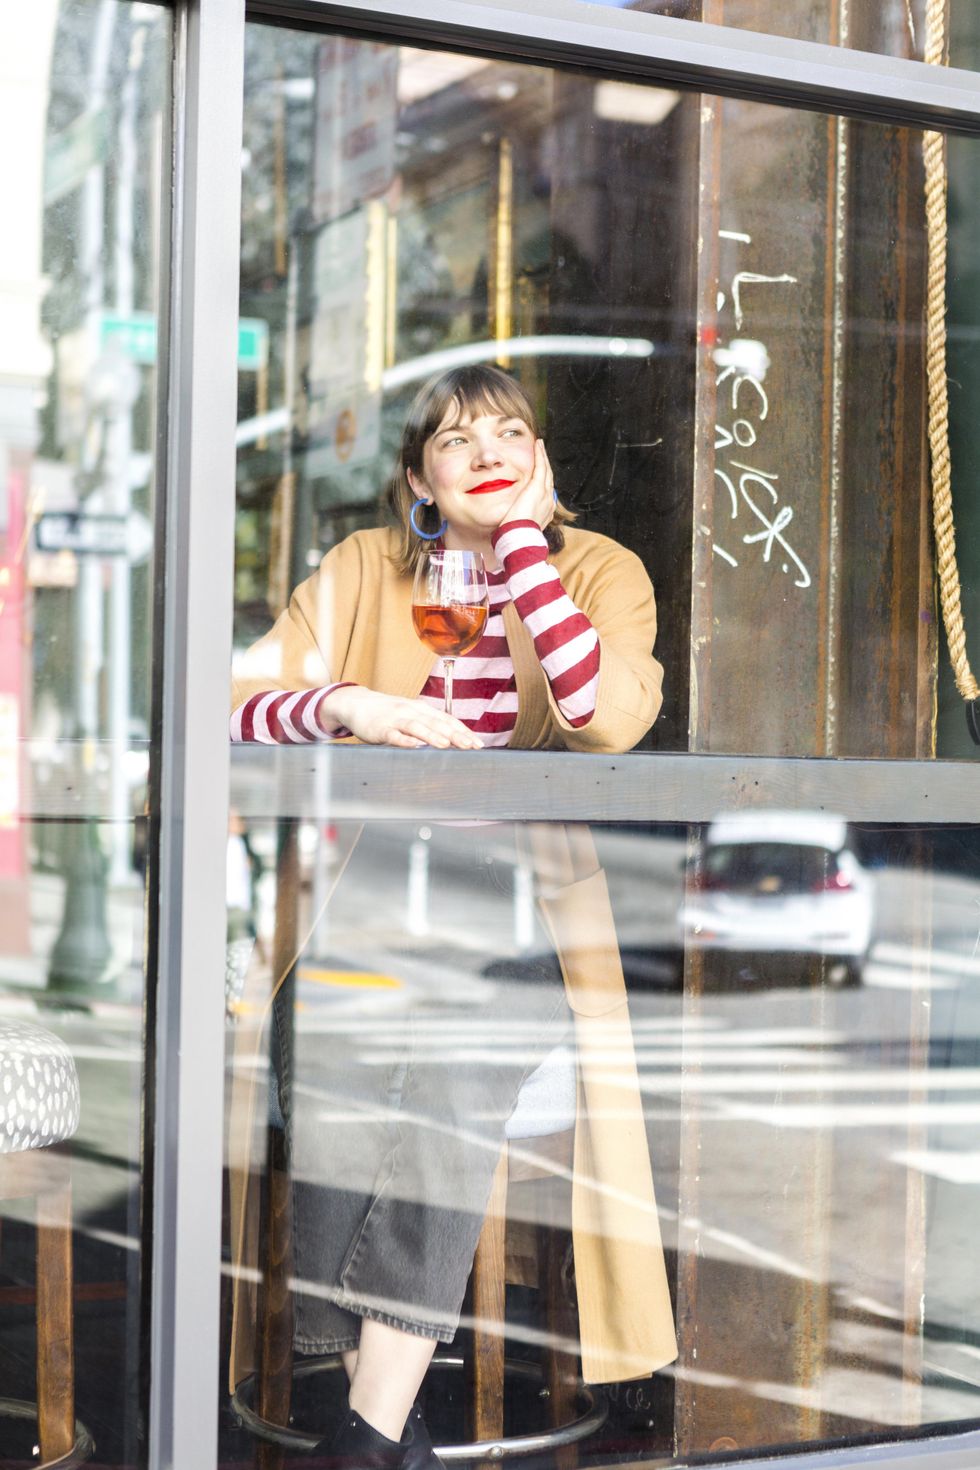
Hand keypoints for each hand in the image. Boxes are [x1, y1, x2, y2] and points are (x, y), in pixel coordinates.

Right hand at [321, 686, 482, 749]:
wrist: (358, 704)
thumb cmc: (389, 713)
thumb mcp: (412, 714)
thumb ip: (430, 725)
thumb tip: (454, 738)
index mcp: (422, 709)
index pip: (447, 720)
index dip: (463, 731)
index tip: (478, 743)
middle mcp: (412, 712)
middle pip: (437, 723)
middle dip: (455, 735)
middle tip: (471, 746)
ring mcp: (396, 720)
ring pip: (417, 727)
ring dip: (432, 736)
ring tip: (447, 745)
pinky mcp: (381, 730)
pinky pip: (394, 735)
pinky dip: (405, 740)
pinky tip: (415, 746)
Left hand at [500, 439, 554, 531]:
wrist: (518, 538)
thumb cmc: (515, 536)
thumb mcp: (517, 526)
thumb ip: (515, 518)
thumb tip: (506, 520)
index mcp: (544, 511)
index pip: (544, 491)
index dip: (542, 480)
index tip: (537, 473)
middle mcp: (549, 501)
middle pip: (548, 478)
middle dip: (544, 466)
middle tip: (541, 454)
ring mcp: (545, 494)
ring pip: (546, 470)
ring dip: (543, 457)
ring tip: (540, 447)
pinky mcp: (538, 488)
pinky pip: (541, 466)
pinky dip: (540, 454)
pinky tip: (537, 444)